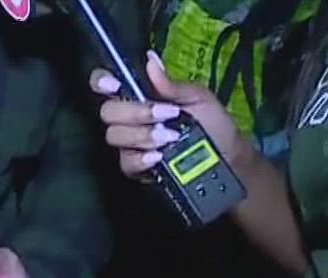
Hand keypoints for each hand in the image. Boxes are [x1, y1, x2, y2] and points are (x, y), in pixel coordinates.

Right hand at [90, 51, 247, 178]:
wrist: (226, 156)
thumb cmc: (213, 123)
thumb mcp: (198, 98)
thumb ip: (172, 84)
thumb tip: (151, 60)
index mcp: (141, 95)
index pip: (106, 84)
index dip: (101, 81)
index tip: (113, 84)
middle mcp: (129, 117)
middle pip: (108, 111)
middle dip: (135, 112)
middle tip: (167, 114)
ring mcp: (130, 143)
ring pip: (115, 136)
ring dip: (143, 135)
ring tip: (171, 137)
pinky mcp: (134, 167)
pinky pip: (126, 162)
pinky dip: (142, 158)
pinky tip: (159, 156)